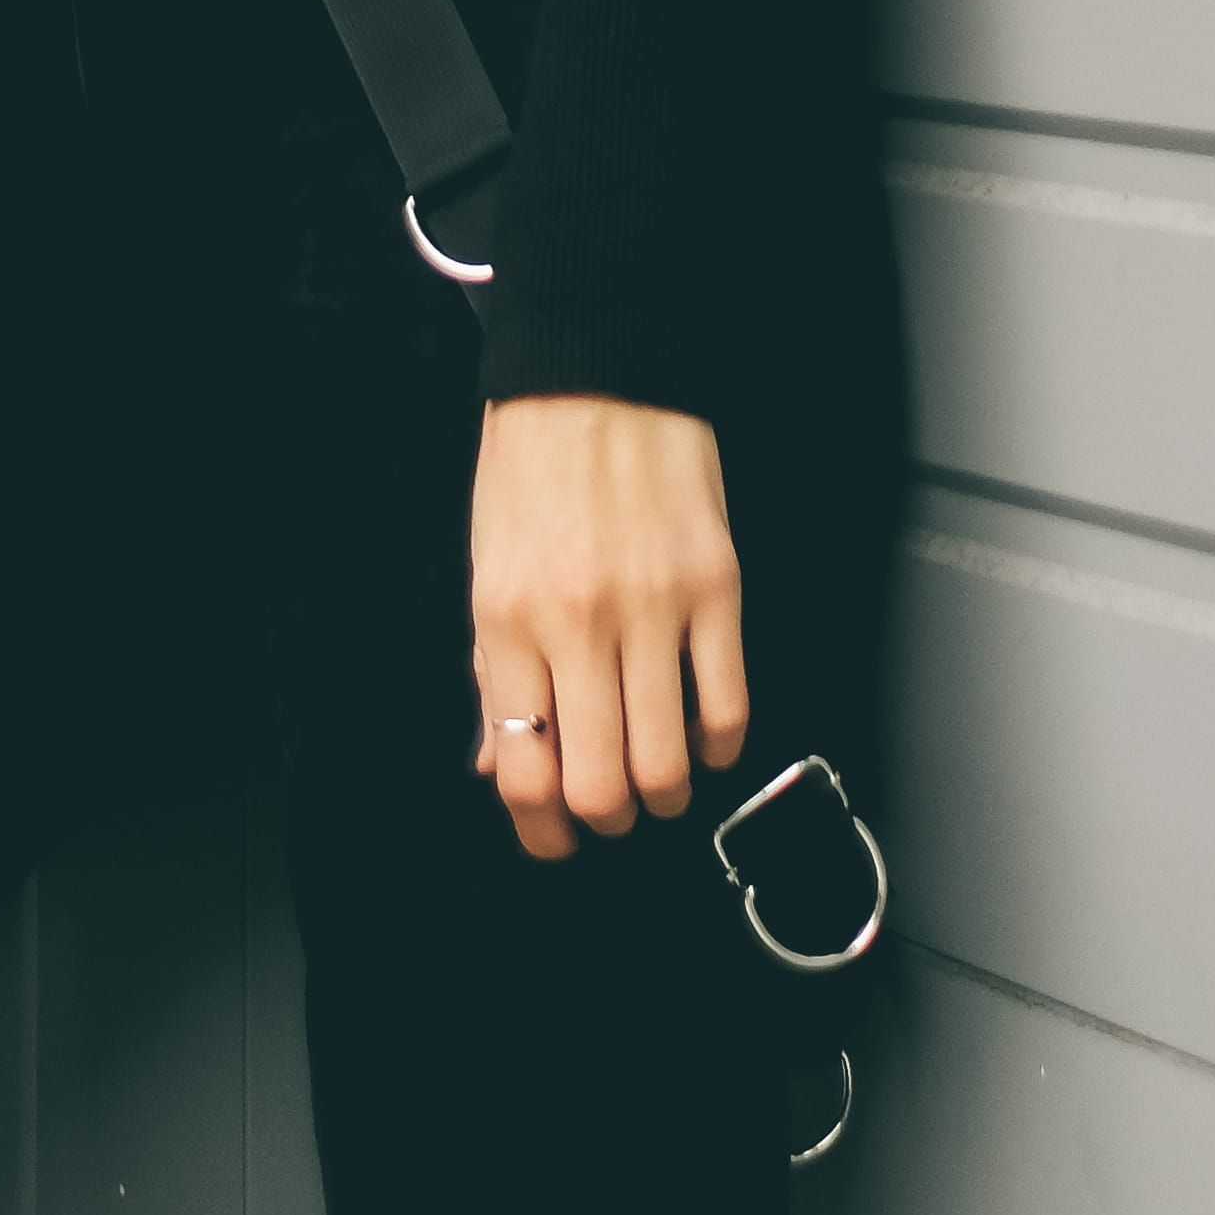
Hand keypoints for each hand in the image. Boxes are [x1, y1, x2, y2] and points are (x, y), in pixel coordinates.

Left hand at [470, 394, 746, 860]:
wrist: (595, 376)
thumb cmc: (532, 466)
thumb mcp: (486, 564)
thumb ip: (492, 670)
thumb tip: (501, 759)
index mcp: (506, 618)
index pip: (522, 769)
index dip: (540, 829)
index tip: (553, 838)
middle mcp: (577, 623)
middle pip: (599, 787)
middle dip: (605, 820)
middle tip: (608, 808)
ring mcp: (653, 610)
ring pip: (668, 765)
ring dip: (663, 794)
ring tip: (655, 776)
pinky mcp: (717, 592)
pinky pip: (728, 710)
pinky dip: (718, 746)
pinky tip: (701, 733)